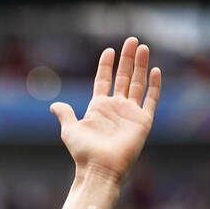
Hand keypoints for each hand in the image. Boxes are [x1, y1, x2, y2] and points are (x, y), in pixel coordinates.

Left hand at [50, 37, 161, 185]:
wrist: (100, 168)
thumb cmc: (83, 152)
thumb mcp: (69, 130)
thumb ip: (65, 114)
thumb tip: (54, 105)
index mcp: (98, 107)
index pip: (103, 80)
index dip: (106, 66)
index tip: (109, 50)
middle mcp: (115, 108)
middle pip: (123, 77)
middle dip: (127, 59)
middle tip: (132, 40)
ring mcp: (130, 113)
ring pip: (138, 83)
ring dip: (141, 66)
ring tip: (143, 47)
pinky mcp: (142, 121)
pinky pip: (150, 100)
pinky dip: (154, 85)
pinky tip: (155, 70)